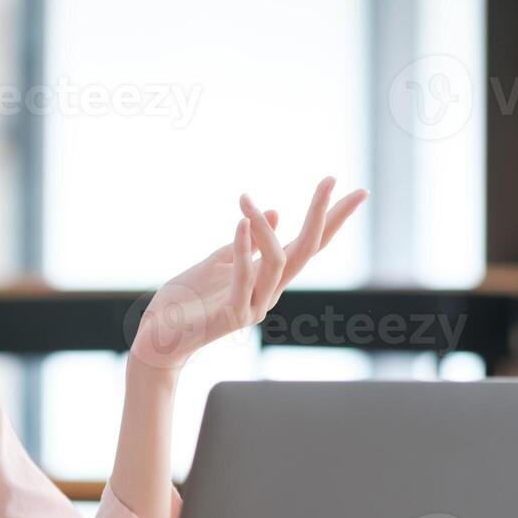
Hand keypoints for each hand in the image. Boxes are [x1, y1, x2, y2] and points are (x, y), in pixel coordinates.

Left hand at [129, 176, 366, 370]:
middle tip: (331, 179)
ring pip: (277, 262)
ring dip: (263, 227)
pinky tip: (240, 222)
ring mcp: (254, 306)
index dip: (331, 218)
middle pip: (307, 251)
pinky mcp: (232, 315)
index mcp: (268, 278)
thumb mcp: (220, 261)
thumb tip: (274, 210)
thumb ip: (247, 242)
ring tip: (247, 200)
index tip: (357, 190)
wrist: (160, 337)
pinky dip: (243, 249)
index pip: (308, 244)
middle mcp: (269, 292)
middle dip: (322, 215)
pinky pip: (244, 278)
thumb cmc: (189, 300)